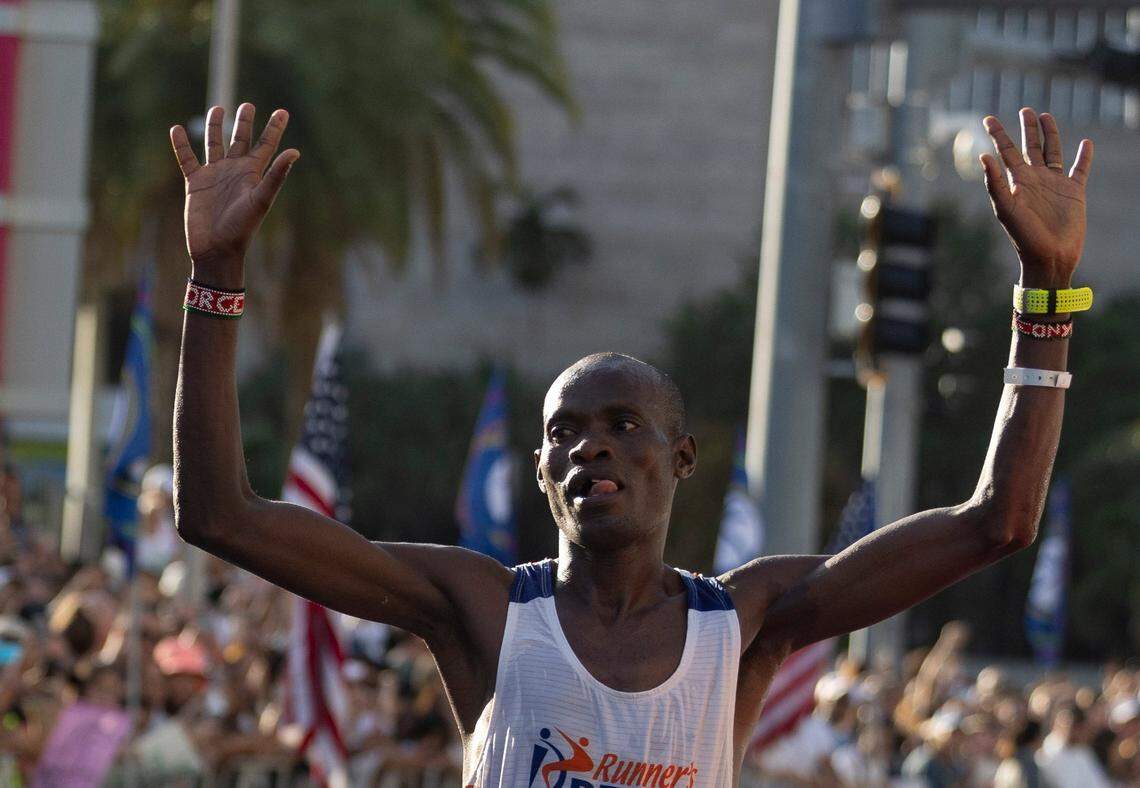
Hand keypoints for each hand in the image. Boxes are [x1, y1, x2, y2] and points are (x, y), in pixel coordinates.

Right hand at [170, 103, 298, 284]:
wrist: (216, 249)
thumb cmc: (242, 228)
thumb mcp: (261, 199)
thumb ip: (276, 175)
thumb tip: (295, 152)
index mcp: (253, 173)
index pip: (266, 145)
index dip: (274, 128)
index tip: (283, 111)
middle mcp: (235, 171)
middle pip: (240, 140)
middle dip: (244, 123)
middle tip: (248, 105)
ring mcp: (214, 175)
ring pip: (215, 144)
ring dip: (216, 127)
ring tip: (219, 108)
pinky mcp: (195, 182)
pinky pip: (187, 158)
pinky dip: (181, 144)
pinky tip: (177, 129)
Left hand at [980, 108, 1092, 287]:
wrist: (1049, 256)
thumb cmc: (1024, 235)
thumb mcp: (1006, 208)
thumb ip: (995, 182)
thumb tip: (983, 156)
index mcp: (1016, 181)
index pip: (1005, 151)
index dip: (997, 135)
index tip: (987, 118)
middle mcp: (1035, 178)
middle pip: (1030, 146)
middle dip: (1027, 128)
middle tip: (1024, 109)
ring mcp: (1055, 184)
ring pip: (1053, 151)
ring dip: (1051, 134)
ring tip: (1046, 116)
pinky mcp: (1075, 191)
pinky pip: (1080, 169)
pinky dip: (1084, 156)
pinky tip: (1086, 143)